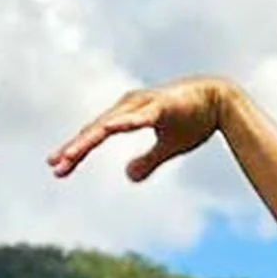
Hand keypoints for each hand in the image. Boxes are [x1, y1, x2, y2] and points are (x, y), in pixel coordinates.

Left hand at [46, 77, 227, 181]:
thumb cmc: (194, 120)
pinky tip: (108, 129)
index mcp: (127, 115)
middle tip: (55, 166)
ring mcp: (144, 104)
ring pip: (109, 124)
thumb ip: (148, 161)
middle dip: (74, 149)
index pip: (95, 135)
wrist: (221, 100)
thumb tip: (127, 177)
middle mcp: (129, 106)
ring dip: (89, 140)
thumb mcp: (168, 147)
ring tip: (70, 154)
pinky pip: (139, 117)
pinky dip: (123, 122)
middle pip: (95, 129)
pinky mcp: (161, 105)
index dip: (76, 151)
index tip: (58, 168)